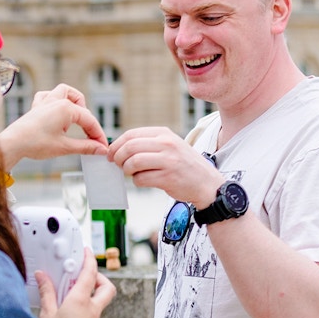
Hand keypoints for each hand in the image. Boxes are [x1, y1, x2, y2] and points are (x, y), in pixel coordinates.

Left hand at [0, 84, 107, 169]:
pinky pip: (48, 95)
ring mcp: (46, 102)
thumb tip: (101, 149)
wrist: (12, 144)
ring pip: (65, 92)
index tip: (103, 147)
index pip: (90, 120)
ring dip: (75, 102)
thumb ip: (86, 147)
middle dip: (89, 123)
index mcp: (66, 108)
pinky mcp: (37, 107)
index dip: (98, 135)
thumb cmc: (35, 143)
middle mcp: (56, 101)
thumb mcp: (65, 147)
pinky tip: (57, 111)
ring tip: (79, 118)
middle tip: (92, 140)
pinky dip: (56, 100)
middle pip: (82, 107)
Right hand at [35, 249, 115, 317]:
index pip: (90, 273)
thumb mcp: (47, 314)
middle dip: (98, 277)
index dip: (89, 259)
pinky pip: (93, 312)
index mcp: (82, 300)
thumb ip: (46, 292)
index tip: (86, 252)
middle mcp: (92, 309)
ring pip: (100, 300)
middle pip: (106, 286)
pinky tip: (70, 311)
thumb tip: (42, 276)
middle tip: (83, 275)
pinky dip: (85, 306)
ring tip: (71, 292)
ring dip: (91, 292)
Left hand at [108, 126, 223, 208]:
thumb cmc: (185, 166)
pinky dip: (137, 181)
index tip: (111, 154)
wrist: (207, 183)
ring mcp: (168, 160)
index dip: (116, 145)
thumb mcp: (171, 145)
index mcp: (164, 134)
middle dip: (118, 158)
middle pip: (130, 147)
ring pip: (133, 162)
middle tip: (117, 165)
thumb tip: (120, 149)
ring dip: (127, 170)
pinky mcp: (168, 177)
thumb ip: (149, 144)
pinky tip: (144, 181)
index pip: (131, 134)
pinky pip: (141, 179)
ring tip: (131, 173)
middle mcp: (166, 144)